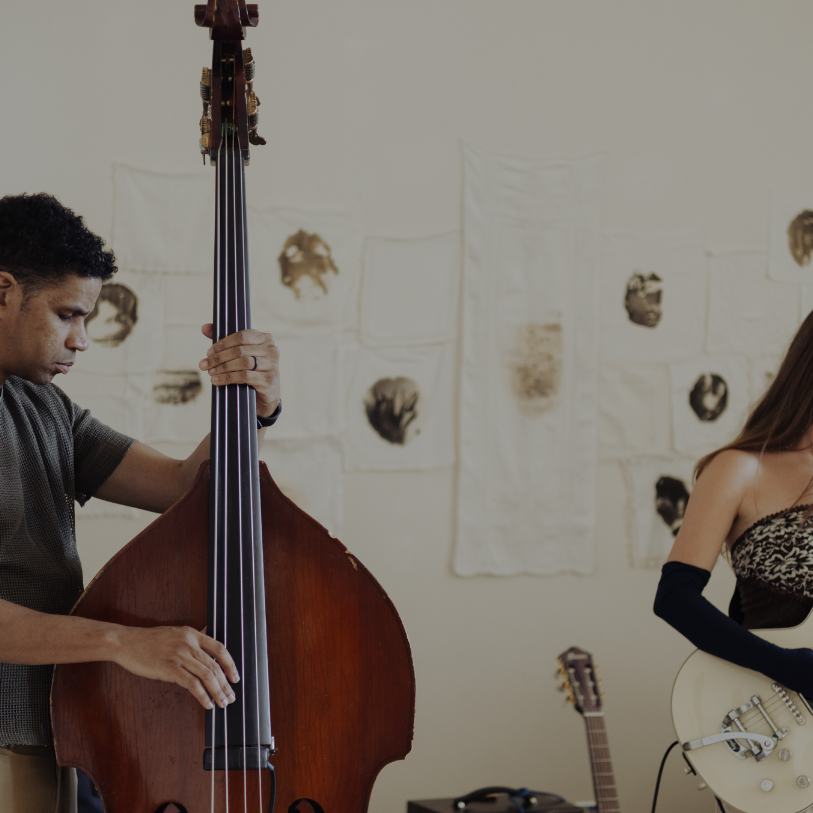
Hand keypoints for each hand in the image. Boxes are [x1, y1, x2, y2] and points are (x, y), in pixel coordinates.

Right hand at [113, 625, 238, 709]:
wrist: (127, 642)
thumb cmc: (150, 640)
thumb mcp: (176, 632)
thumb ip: (193, 637)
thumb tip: (208, 635)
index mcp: (192, 634)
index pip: (219, 648)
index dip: (230, 664)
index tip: (235, 677)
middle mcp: (189, 643)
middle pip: (215, 665)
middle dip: (226, 684)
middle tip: (231, 697)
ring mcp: (180, 656)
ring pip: (207, 675)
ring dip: (218, 692)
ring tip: (223, 703)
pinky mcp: (170, 669)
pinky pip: (192, 684)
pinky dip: (203, 696)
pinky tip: (207, 704)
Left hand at [199, 325, 280, 417]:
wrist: (267, 393)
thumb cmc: (252, 370)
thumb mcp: (241, 354)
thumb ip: (225, 341)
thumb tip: (204, 327)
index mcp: (265, 338)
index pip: (241, 336)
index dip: (223, 344)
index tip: (208, 352)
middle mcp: (271, 349)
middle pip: (240, 350)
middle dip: (218, 358)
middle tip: (204, 365)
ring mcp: (272, 365)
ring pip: (243, 362)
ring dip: (222, 368)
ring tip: (210, 373)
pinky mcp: (268, 380)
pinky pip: (245, 376)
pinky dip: (228, 378)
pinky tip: (217, 381)